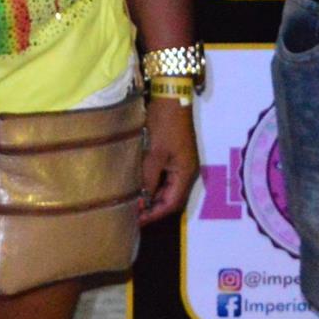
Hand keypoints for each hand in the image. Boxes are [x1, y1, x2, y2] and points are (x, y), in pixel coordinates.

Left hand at [139, 98, 199, 223]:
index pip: (171, 204)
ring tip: (133, 203)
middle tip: (132, 215)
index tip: (136, 221)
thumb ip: (148, 179)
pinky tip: (139, 185)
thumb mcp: (154, 154)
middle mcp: (187, 172)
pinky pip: (165, 177)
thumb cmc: (164, 125)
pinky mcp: (175, 155)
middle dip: (153, 208)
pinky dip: (153, 184)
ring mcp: (182, 163)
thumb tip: (140, 203)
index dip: (154, 214)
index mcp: (186, 174)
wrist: (171, 97)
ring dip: (152, 197)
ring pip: (167, 188)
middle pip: (171, 199)